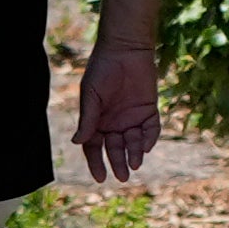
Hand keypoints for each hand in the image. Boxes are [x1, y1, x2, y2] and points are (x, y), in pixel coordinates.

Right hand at [74, 42, 162, 182]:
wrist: (125, 49)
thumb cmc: (102, 69)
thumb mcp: (91, 95)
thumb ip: (88, 119)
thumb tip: (77, 142)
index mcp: (96, 120)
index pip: (94, 147)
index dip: (96, 163)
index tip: (100, 177)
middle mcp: (114, 122)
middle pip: (115, 149)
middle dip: (118, 163)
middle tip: (122, 176)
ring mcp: (132, 117)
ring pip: (134, 143)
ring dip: (134, 154)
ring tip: (135, 163)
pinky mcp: (149, 111)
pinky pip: (151, 130)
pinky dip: (149, 139)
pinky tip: (146, 145)